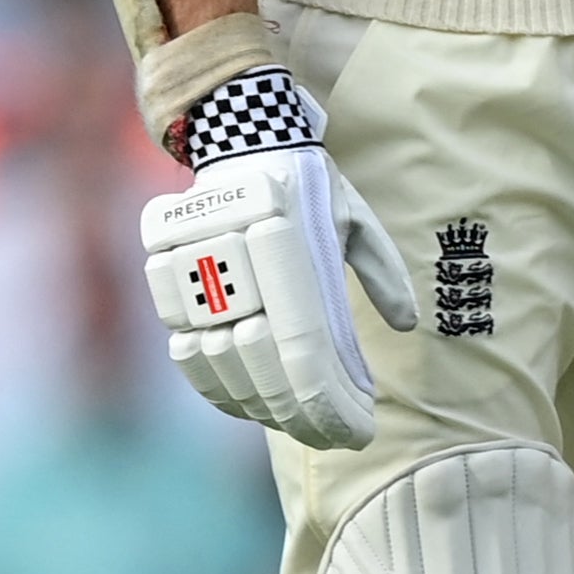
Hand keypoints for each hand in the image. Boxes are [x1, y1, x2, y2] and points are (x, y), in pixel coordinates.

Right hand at [138, 69, 417, 446]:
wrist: (239, 136)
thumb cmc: (309, 183)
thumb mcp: (355, 219)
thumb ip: (381, 272)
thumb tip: (407, 326)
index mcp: (292, 252)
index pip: (306, 356)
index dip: (329, 405)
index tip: (359, 432)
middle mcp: (240, 268)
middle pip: (266, 374)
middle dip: (305, 419)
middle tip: (338, 437)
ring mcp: (196, 277)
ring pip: (226, 372)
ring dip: (265, 408)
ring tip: (304, 425)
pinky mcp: (166, 282)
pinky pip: (188, 353)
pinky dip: (220, 387)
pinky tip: (251, 404)